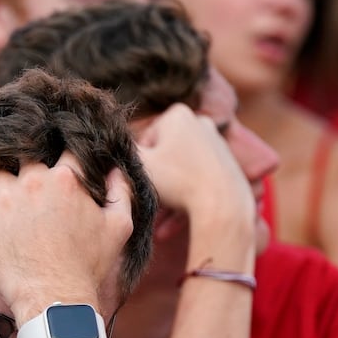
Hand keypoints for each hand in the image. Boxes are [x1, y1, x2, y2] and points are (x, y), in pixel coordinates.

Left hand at [0, 154, 133, 316]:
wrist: (54, 298)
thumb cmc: (88, 267)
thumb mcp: (119, 228)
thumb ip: (121, 194)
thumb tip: (116, 171)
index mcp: (67, 180)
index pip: (66, 149)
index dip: (64, 144)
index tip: (58, 141)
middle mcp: (34, 181)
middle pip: (25, 153)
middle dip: (23, 148)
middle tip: (16, 144)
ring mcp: (6, 199)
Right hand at [135, 105, 255, 267]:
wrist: (223, 202)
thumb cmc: (178, 181)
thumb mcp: (140, 165)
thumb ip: (121, 153)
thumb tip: (110, 149)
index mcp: (177, 114)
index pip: (146, 140)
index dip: (139, 164)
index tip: (141, 182)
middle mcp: (200, 121)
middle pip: (165, 155)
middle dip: (156, 180)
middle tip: (151, 201)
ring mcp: (216, 141)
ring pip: (181, 170)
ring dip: (169, 194)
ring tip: (161, 221)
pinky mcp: (227, 162)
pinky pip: (198, 179)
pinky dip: (187, 196)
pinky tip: (175, 223)